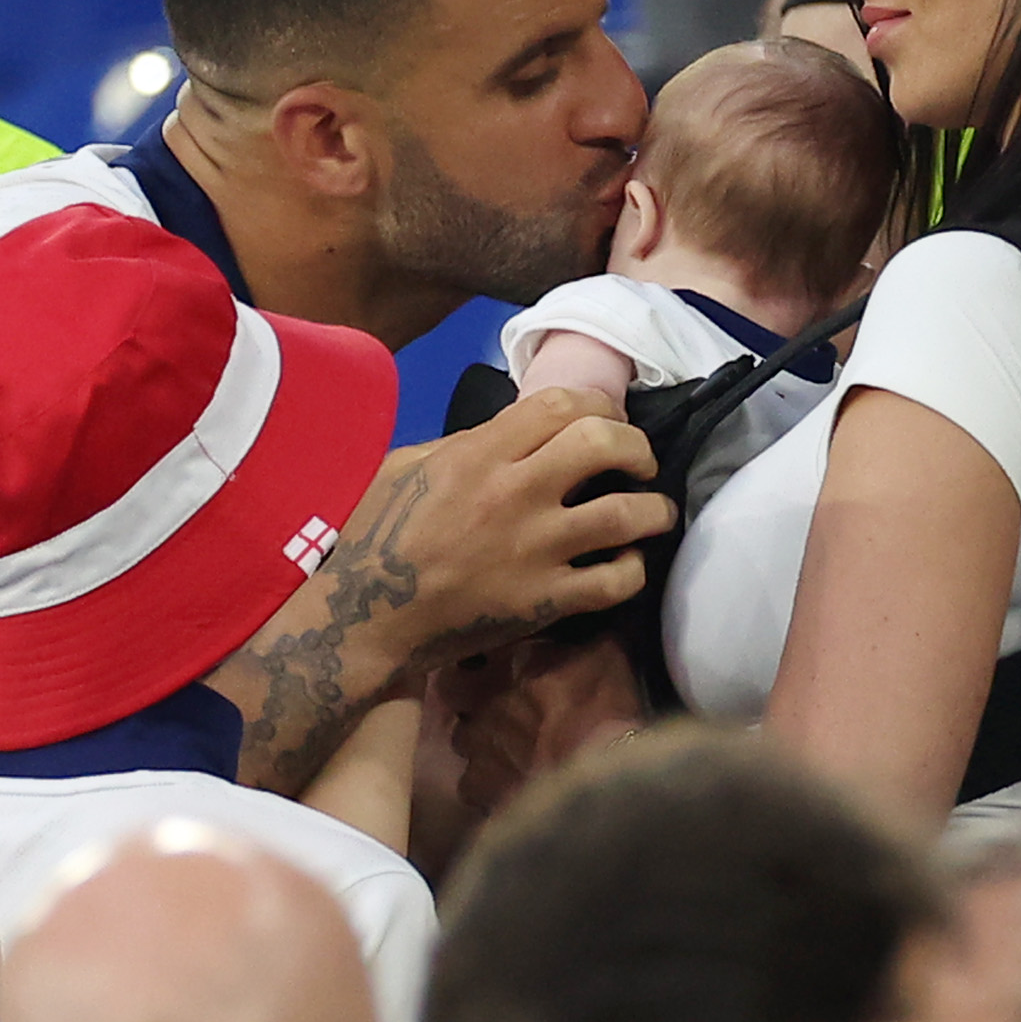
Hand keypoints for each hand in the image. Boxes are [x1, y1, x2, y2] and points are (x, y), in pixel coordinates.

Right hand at [352, 387, 675, 668]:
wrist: (366, 617)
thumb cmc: (379, 536)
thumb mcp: (408, 467)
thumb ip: (464, 443)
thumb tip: (515, 433)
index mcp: (480, 454)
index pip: (561, 404)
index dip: (599, 405)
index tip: (607, 422)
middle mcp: (516, 494)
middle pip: (604, 443)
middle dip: (636, 447)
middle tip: (638, 464)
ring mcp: (535, 551)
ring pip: (626, 515)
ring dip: (653, 510)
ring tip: (654, 513)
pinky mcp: (544, 603)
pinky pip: (615, 582)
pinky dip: (633, 570)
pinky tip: (627, 565)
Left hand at [437, 633, 643, 815]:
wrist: (597, 774)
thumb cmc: (607, 709)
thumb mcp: (610, 653)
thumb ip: (588, 637)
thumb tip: (591, 620)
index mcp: (510, 657)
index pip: (480, 641)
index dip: (489, 654)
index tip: (499, 659)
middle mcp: (482, 695)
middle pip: (453, 688)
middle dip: (467, 694)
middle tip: (493, 702)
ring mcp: (475, 741)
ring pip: (461, 737)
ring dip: (479, 740)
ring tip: (504, 748)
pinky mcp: (477, 785)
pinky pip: (471, 784)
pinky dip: (486, 785)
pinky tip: (506, 786)